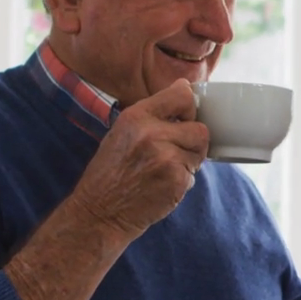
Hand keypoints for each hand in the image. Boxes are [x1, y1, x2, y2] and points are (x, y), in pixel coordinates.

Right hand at [64, 79, 210, 240]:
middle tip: (173, 153)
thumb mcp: (122, 132)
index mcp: (136, 117)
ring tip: (163, 170)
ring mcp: (166, 158)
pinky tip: (161, 185)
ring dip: (188, 163)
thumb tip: (184, 88)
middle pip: (200, 130)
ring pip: (199, 153)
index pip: (182, 95)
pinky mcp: (176, 180)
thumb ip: (153, 113)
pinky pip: (193, 176)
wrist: (100, 211)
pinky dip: (181, 182)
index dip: (190, 108)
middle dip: (192, 142)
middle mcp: (152, 134)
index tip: (185, 117)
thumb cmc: (110, 172)